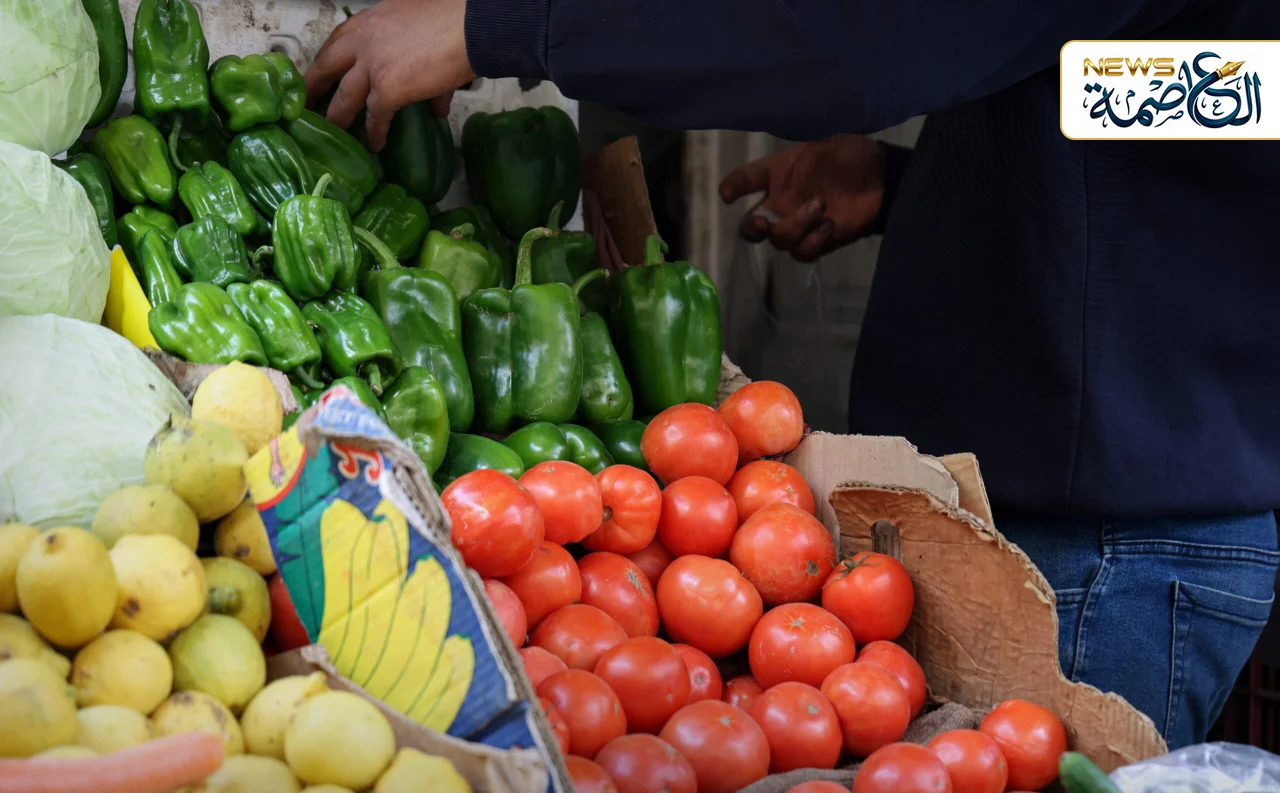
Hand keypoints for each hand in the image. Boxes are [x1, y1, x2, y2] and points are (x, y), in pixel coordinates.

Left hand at [304, 0, 475, 150]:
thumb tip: (435, 104)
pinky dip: (376, 133)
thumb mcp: (425, 28)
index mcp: (373, 20)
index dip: (330, 56)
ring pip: (344, 96)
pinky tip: (375, 145)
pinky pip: (376, 116)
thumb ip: (423, 62)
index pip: (341, 37)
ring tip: (334, 130)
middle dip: (315, 84)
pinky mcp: (388, 88)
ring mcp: (373, 65)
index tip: (323, 68)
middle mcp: (365, 40)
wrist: (470, 25)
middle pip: (328, 65)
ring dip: (337, 116)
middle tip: (306, 100)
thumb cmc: (456, 18)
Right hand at [719, 134, 884, 261]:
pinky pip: (804, 252)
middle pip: (751, 228)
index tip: (727, 195)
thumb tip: (785, 123)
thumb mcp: (823, 139)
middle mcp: (781, 205)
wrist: (879, 175)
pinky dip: (812, 242)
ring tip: (820, 205)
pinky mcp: (819, 243)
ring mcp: (799, 227)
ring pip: (780, 240)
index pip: (745, 181)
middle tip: (763, 221)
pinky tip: (828, 225)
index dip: (732, 187)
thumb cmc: (847, 154)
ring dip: (795, 226)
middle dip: (752, 228)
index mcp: (776, 178)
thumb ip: (800, 140)